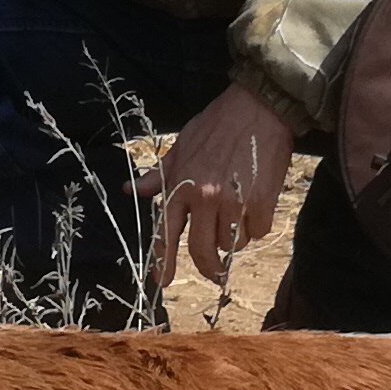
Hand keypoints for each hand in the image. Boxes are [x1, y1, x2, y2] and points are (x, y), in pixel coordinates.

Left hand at [150, 82, 297, 295]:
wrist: (259, 107)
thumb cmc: (217, 124)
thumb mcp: (181, 146)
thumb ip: (158, 175)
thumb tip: (130, 189)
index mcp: (180, 186)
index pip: (166, 233)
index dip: (163, 262)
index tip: (163, 282)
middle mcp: (203, 198)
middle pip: (203, 250)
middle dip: (209, 266)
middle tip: (215, 272)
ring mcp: (233, 202)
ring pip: (232, 243)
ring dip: (234, 238)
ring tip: (238, 215)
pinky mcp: (260, 202)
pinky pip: (258, 232)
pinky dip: (257, 226)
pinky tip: (256, 206)